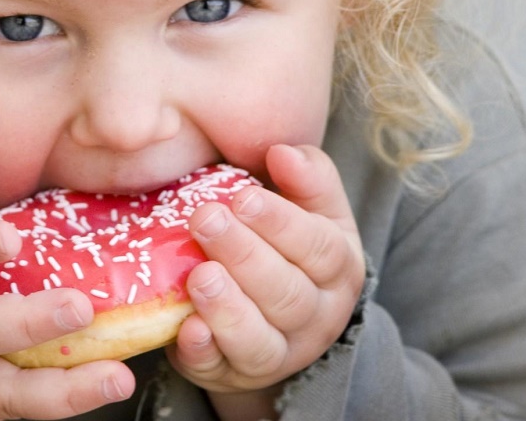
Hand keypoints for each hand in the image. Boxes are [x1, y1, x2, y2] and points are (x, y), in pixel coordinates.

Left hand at [168, 145, 364, 413]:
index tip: (242, 197)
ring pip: (259, 339)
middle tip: (205, 220)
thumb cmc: (286, 247)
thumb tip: (284, 152)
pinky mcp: (232, 373)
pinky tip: (187, 328)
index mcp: (338, 268)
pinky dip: (204, 351)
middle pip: (286, 292)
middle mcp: (315, 317)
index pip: (318, 247)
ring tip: (199, 276)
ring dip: (227, 308)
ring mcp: (277, 352)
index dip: (281, 223)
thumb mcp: (311, 210)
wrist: (271, 317)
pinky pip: (220, 369)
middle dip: (244, 255)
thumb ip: (307, 177)